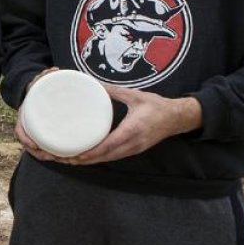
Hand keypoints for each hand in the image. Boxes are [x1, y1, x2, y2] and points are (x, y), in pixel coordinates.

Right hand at [12, 67, 63, 161]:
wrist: (36, 89)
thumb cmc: (39, 87)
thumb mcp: (40, 80)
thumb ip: (46, 75)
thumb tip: (54, 70)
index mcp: (25, 114)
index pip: (20, 130)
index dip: (25, 139)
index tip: (33, 145)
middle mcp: (28, 125)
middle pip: (29, 144)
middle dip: (39, 153)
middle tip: (51, 156)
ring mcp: (36, 130)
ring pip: (38, 149)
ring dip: (45, 155)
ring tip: (59, 158)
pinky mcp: (45, 133)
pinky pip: (45, 147)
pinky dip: (51, 152)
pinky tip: (62, 155)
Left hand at [68, 87, 201, 164]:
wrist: (177, 118)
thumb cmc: (157, 106)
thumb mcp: (135, 96)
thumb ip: (114, 91)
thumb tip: (95, 83)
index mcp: (132, 129)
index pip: (109, 144)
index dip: (93, 151)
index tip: (77, 154)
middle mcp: (133, 143)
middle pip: (106, 156)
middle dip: (86, 160)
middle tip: (66, 159)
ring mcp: (135, 149)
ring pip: (110, 158)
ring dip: (92, 161)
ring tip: (73, 160)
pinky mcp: (135, 149)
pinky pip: (115, 156)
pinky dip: (101, 158)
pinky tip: (89, 156)